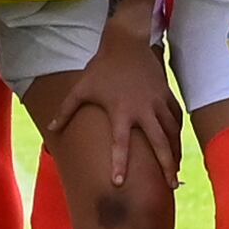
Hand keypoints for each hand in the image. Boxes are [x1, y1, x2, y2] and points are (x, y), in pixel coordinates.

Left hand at [59, 22, 182, 189]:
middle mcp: (143, 109)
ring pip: (172, 133)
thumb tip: (51, 129)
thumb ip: (66, 110)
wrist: (126, 42)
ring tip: (175, 172)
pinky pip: (176, 118)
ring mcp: (157, 102)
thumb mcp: (81, 88)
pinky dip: (177, 133)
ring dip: (175, 153)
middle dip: (166, 165)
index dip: (118, 163)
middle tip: (171, 186)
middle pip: (159, 143)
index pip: (120, 143)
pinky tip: (177, 146)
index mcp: (121, 111)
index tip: (118, 183)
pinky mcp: (166, 94)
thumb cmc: (101, 68)